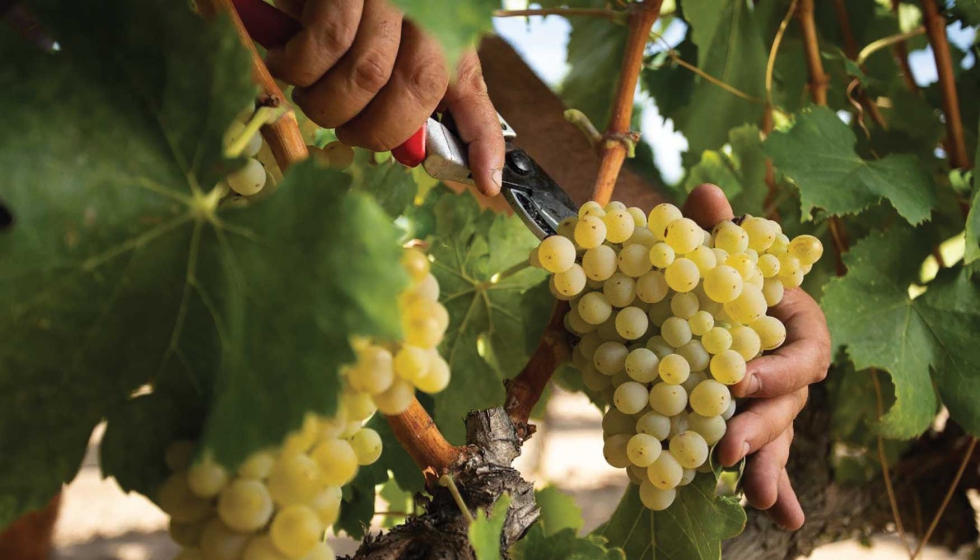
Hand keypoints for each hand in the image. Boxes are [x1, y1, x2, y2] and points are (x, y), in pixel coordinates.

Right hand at [268, 0, 504, 195]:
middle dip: (373, 131)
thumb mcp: (387, 41)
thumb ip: (401, 90)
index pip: (473, 90)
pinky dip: (301, 65)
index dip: (484, 140)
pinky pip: (325, 42)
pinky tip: (288, 58)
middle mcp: (426, 11)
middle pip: (417, 91)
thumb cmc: (344, 5)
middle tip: (344, 129)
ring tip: (309, 95)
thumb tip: (409, 152)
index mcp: (441, 32)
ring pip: (367, 75)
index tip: (489, 183)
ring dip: (328, 103)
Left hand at [683, 184, 830, 529]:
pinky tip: (782, 515)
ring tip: (756, 495)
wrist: (694, 304)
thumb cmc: (713, 276)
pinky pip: (765, 459)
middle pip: (788, 400)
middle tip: (729, 446)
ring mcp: (771, 400)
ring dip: (767, 463)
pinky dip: (775, 486)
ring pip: (776, 434)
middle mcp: (786, 366)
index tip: (743, 379)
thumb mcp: (710, 254)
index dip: (779, 366)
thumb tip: (707, 195)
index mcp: (789, 322)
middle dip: (762, 424)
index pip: (805, 346)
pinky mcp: (748, 424)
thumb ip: (713, 230)